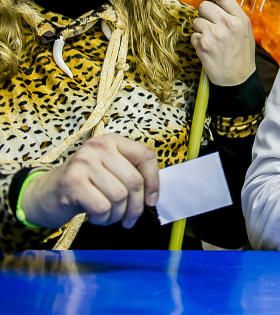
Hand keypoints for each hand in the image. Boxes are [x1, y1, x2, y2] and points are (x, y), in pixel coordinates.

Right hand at [19, 134, 158, 229]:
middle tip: (130, 219)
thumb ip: (131, 173)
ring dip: (118, 214)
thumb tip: (153, 196)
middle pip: (134, 180)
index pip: (146, 156)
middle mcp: (98, 146)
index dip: (154, 181)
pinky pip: (102, 207)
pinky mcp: (72, 182)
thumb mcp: (109, 170)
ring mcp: (84, 162)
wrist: (45, 194)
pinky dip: (103, 218)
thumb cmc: (85, 184)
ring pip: (119, 196)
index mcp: (113, 141)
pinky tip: (96, 217)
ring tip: (110, 217)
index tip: (151, 201)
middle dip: (136, 206)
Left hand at [192, 0, 255, 85]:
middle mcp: (228, 24)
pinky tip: (208, 49)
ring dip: (200, 29)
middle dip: (205, 14)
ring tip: (212, 40)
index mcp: (240, 19)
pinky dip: (198, 42)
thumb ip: (232, 15)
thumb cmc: (241, 54)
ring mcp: (214, 34)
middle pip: (204, 6)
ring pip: (196, 21)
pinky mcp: (203, 44)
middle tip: (211, 25)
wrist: (237, 78)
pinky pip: (193, 35)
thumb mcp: (245, 31)